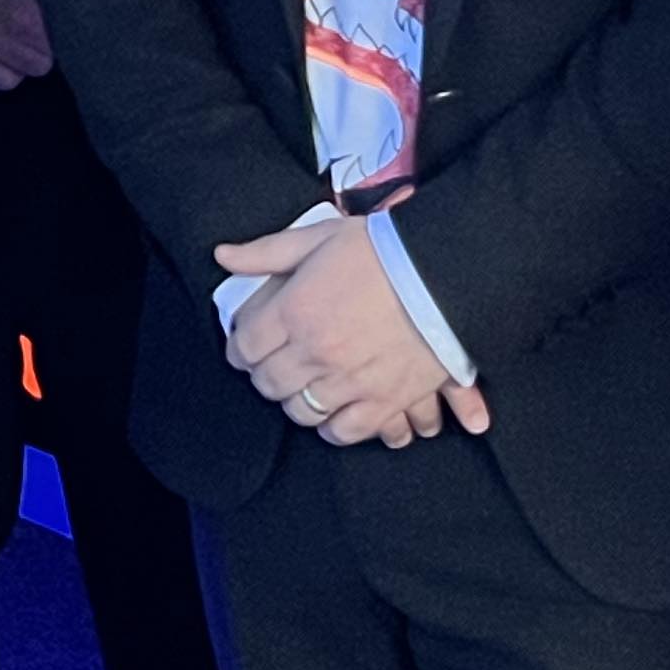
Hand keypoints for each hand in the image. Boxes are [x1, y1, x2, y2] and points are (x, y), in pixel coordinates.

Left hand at [214, 219, 486, 449]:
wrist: (446, 271)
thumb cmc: (383, 249)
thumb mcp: (318, 237)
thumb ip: (266, 252)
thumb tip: (223, 256)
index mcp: (294, 311)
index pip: (244, 346)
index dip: (239, 348)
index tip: (245, 346)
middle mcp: (315, 352)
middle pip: (269, 383)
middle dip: (265, 375)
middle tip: (273, 366)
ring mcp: (348, 381)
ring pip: (301, 410)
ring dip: (296, 400)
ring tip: (304, 387)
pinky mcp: (383, 401)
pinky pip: (344, 432)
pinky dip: (334, 427)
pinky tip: (334, 412)